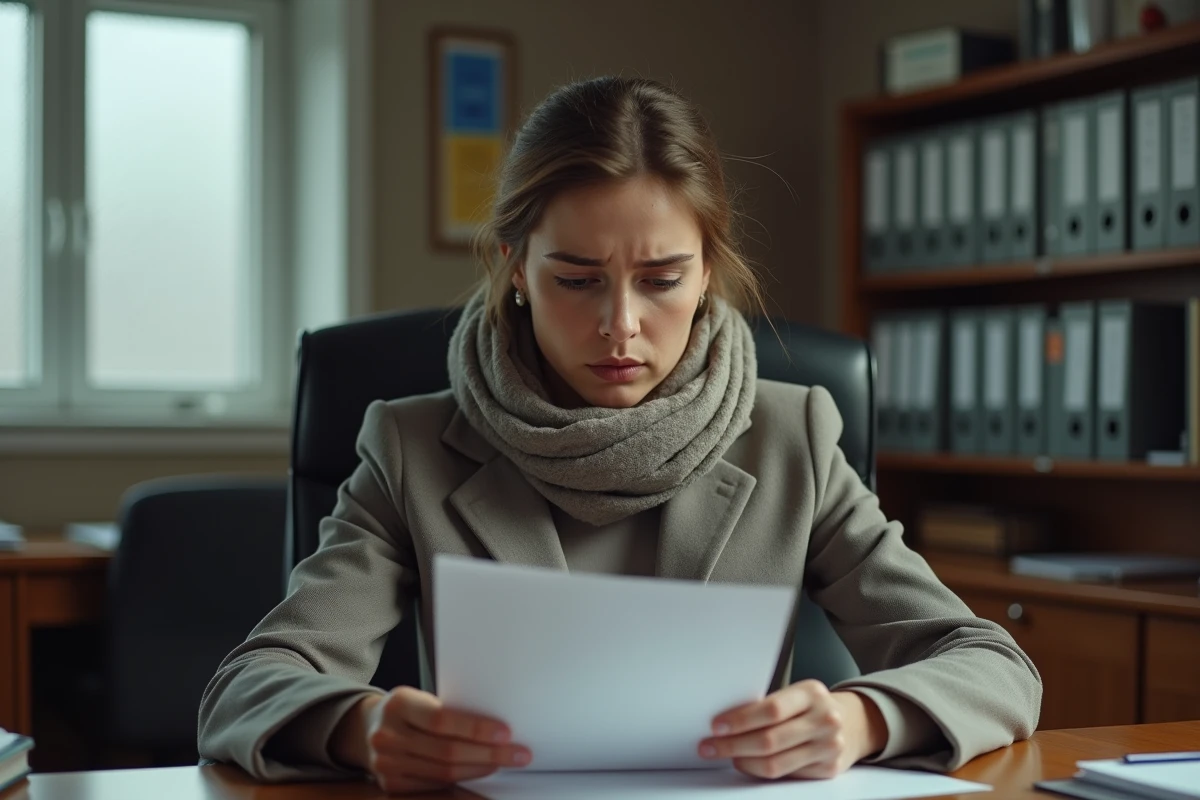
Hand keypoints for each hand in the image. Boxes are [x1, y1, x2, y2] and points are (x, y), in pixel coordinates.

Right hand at [340, 687, 531, 794]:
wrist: (367, 728)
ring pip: (444, 772)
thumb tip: (496, 725)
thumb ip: (448, 710)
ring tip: (504, 762)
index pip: (442, 720)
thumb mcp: (420, 697)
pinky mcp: (390, 783)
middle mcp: (387, 734)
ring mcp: (386, 762)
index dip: (475, 728)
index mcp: (398, 703)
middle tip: (518, 753)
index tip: (505, 732)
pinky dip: (461, 779)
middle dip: (489, 753)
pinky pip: (434, 785)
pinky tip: (480, 771)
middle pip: (447, 750)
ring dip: (480, 768)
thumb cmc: (407, 710)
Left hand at [698, 680, 886, 779]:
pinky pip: (786, 775)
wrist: (854, 724)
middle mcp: (824, 719)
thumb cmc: (813, 707)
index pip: (770, 709)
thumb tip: (726, 721)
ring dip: (743, 762)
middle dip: (733, 745)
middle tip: (710, 746)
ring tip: (726, 756)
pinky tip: (748, 763)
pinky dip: (760, 771)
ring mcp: (829, 746)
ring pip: (775, 763)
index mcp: (811, 693)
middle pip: (769, 740)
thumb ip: (770, 706)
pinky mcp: (828, 769)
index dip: (740, 720)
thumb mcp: (797, 695)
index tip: (716, 726)